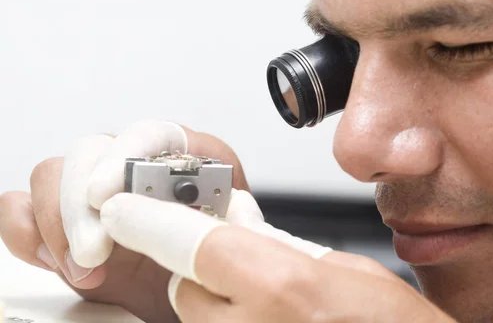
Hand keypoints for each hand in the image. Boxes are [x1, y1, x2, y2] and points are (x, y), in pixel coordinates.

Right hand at [0, 119, 249, 322]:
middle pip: (90, 151)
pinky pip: (24, 206)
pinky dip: (29, 232)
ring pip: (53, 174)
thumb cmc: (210, 260)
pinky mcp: (65, 218)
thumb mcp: (223, 242)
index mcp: (184, 158)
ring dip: (58, 224)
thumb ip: (208, 225)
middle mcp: (135, 164)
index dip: (126, 154)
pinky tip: (59, 262)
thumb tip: (187, 221)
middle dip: (82, 203)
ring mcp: (97, 189)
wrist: (193, 290)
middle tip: (93, 252)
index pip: (150, 133)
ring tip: (85, 269)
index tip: (107, 195)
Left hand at [100, 191, 456, 322]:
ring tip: (261, 292)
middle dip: (199, 263)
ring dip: (213, 296)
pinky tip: (265, 313)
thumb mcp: (342, 269)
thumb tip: (239, 221)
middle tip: (234, 250)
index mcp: (283, 288)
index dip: (149, 221)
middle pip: (184, 284)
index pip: (191, 243)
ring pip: (195, 316)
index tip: (122, 208)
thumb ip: (279, 245)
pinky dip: (228, 318)